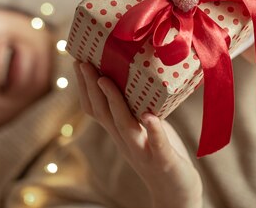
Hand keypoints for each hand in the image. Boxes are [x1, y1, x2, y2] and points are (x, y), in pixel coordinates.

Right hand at [74, 62, 202, 207]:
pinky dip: (153, 130)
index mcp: (120, 133)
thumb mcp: (145, 128)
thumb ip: (138, 107)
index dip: (85, 87)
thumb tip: (137, 72)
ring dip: (113, 102)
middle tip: (83, 62)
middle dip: (91, 87)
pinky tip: (150, 116)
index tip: (79, 61)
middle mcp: (125, 142)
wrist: (176, 195)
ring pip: (123, 126)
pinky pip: (157, 144)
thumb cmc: (162, 154)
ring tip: (105, 80)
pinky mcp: (164, 161)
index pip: (95, 109)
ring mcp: (143, 152)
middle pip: (102, 114)